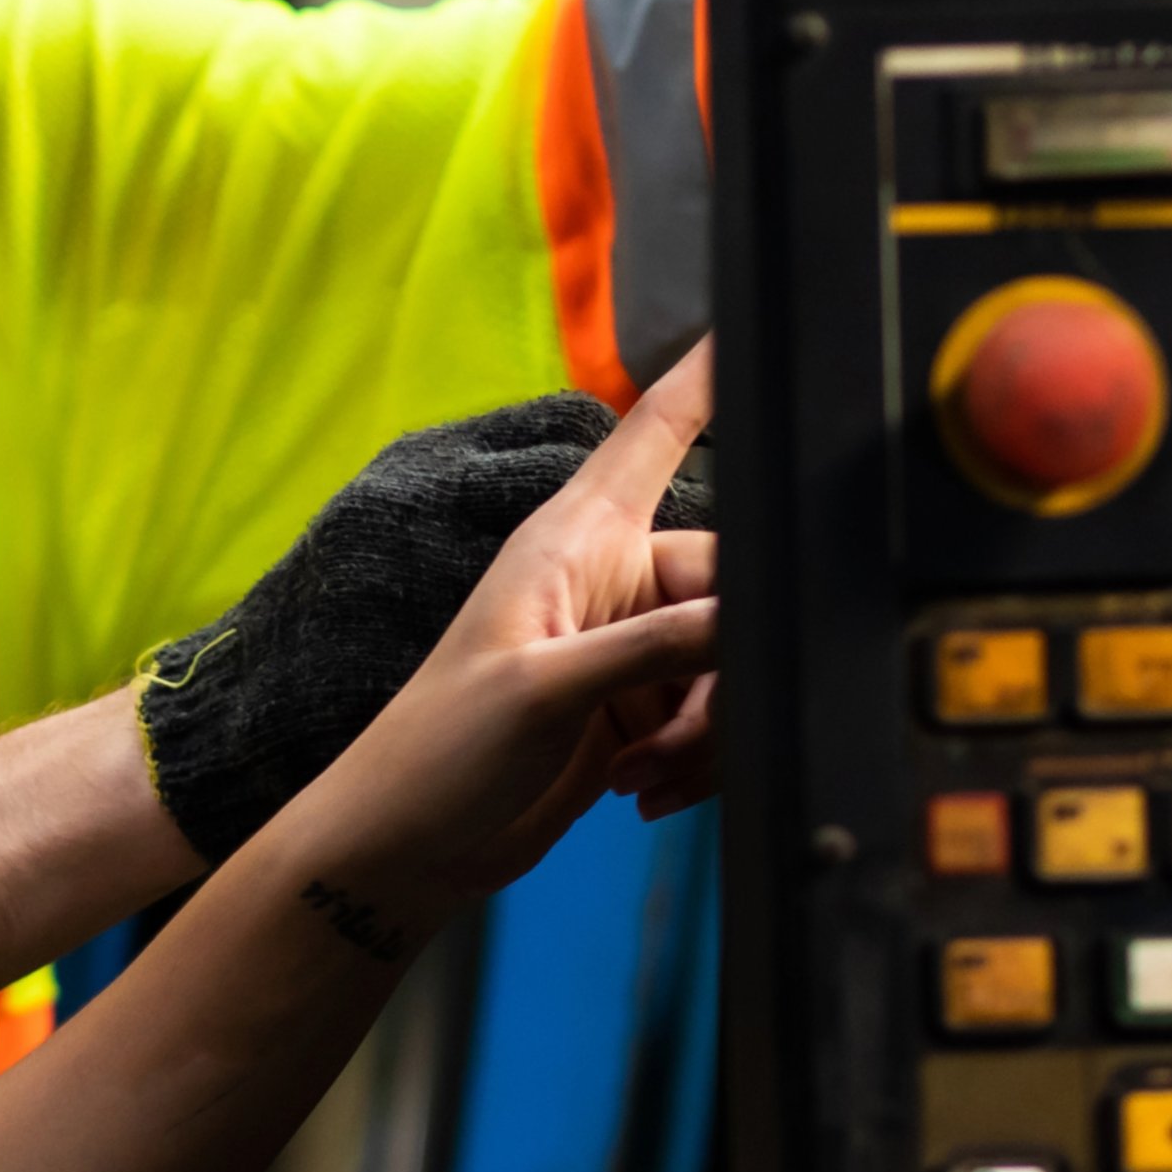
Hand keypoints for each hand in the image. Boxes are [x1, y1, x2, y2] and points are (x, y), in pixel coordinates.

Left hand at [248, 341, 721, 938]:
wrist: (407, 848)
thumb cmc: (437, 751)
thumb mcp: (547, 688)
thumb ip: (657, 646)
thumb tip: (749, 619)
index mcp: (576, 539)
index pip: (659, 432)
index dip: (712, 376)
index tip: (764, 323)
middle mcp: (611, 580)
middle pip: (734, 585)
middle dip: (725, 672)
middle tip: (667, 739)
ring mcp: (628, 647)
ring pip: (733, 663)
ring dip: (709, 731)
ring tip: (642, 774)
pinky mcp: (637, 708)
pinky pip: (714, 717)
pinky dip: (698, 761)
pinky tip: (645, 793)